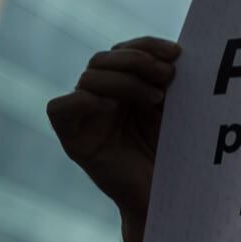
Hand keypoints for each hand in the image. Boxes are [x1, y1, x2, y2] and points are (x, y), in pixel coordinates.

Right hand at [46, 37, 180, 216]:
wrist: (170, 196)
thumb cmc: (177, 154)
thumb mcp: (177, 111)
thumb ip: (170, 82)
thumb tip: (179, 53)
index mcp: (125, 86)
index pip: (125, 51)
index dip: (148, 45)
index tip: (178, 53)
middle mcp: (102, 97)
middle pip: (104, 59)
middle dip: (138, 61)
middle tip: (169, 75)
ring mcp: (87, 117)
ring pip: (89, 78)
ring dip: (124, 81)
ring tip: (156, 99)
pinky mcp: (73, 140)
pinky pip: (60, 108)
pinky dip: (84, 100)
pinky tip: (111, 106)